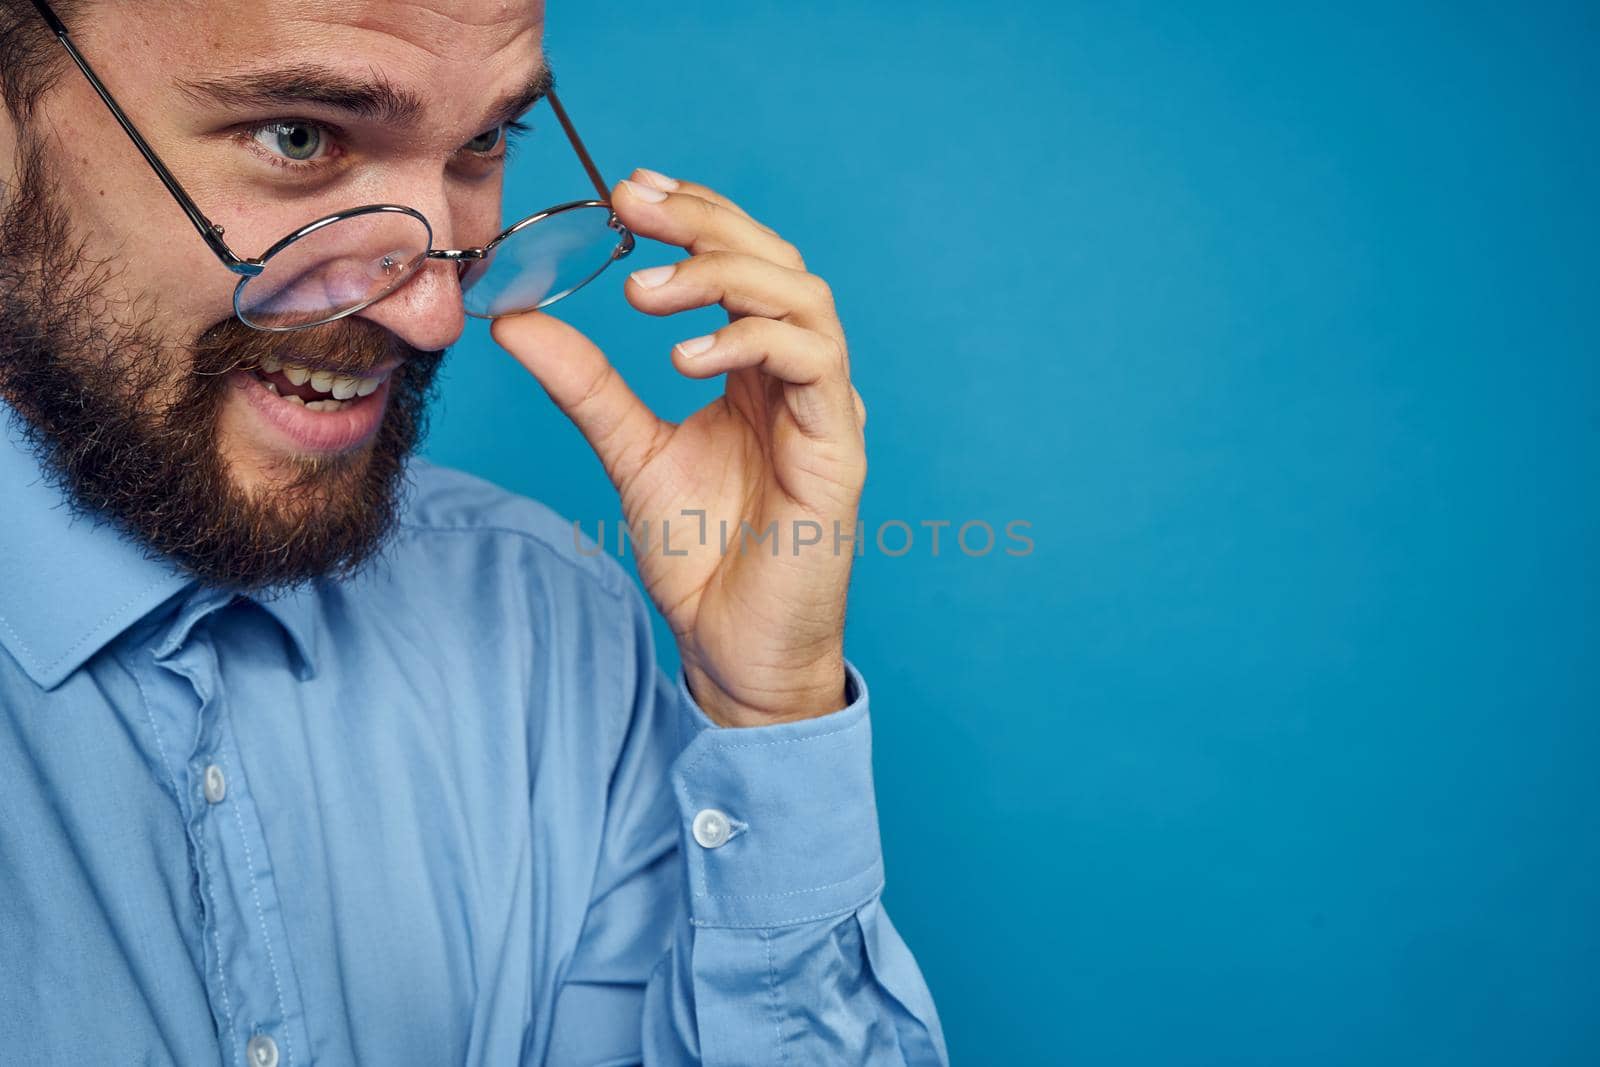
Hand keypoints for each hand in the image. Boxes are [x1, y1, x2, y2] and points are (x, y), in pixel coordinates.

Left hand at [492, 169, 866, 727]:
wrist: (735, 648)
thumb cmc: (701, 556)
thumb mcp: (629, 451)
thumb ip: (585, 383)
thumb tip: (514, 317)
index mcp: (755, 371)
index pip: (740, 264)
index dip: (693, 216)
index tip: (626, 192)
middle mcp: (797, 378)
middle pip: (775, 262)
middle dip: (706, 223)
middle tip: (633, 205)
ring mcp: (824, 409)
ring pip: (803, 299)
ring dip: (725, 276)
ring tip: (646, 293)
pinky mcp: (839, 449)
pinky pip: (814, 366)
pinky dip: (752, 343)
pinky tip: (686, 358)